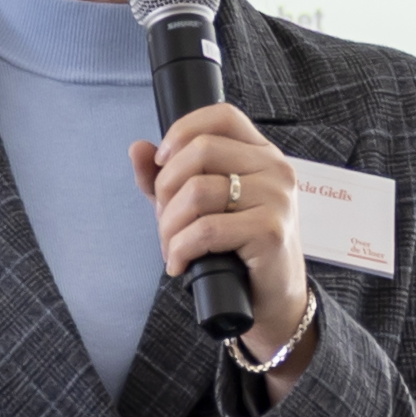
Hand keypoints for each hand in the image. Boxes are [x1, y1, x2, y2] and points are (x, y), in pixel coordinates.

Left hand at [134, 102, 318, 362]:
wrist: (272, 300)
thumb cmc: (238, 250)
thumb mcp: (200, 208)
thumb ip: (168, 177)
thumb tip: (138, 148)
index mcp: (261, 154)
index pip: (222, 116)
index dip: (183, 131)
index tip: (162, 162)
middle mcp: (275, 168)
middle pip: (200, 151)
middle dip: (166, 189)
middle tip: (163, 222)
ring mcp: (277, 198)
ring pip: (197, 191)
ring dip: (169, 226)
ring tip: (171, 248)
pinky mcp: (270, 230)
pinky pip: (206, 230)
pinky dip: (181, 249)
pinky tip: (180, 264)